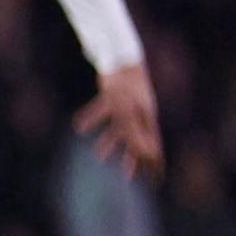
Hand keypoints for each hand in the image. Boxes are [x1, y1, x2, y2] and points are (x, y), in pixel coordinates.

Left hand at [75, 62, 162, 182]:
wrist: (120, 55)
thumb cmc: (126, 86)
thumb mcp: (128, 113)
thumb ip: (135, 134)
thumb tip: (145, 154)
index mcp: (146, 119)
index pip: (153, 146)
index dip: (155, 163)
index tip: (156, 180)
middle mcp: (138, 114)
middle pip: (137, 141)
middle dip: (132, 159)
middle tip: (129, 176)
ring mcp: (125, 104)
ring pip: (119, 128)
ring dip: (111, 142)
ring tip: (99, 156)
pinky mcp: (111, 95)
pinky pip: (103, 110)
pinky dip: (92, 118)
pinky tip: (79, 126)